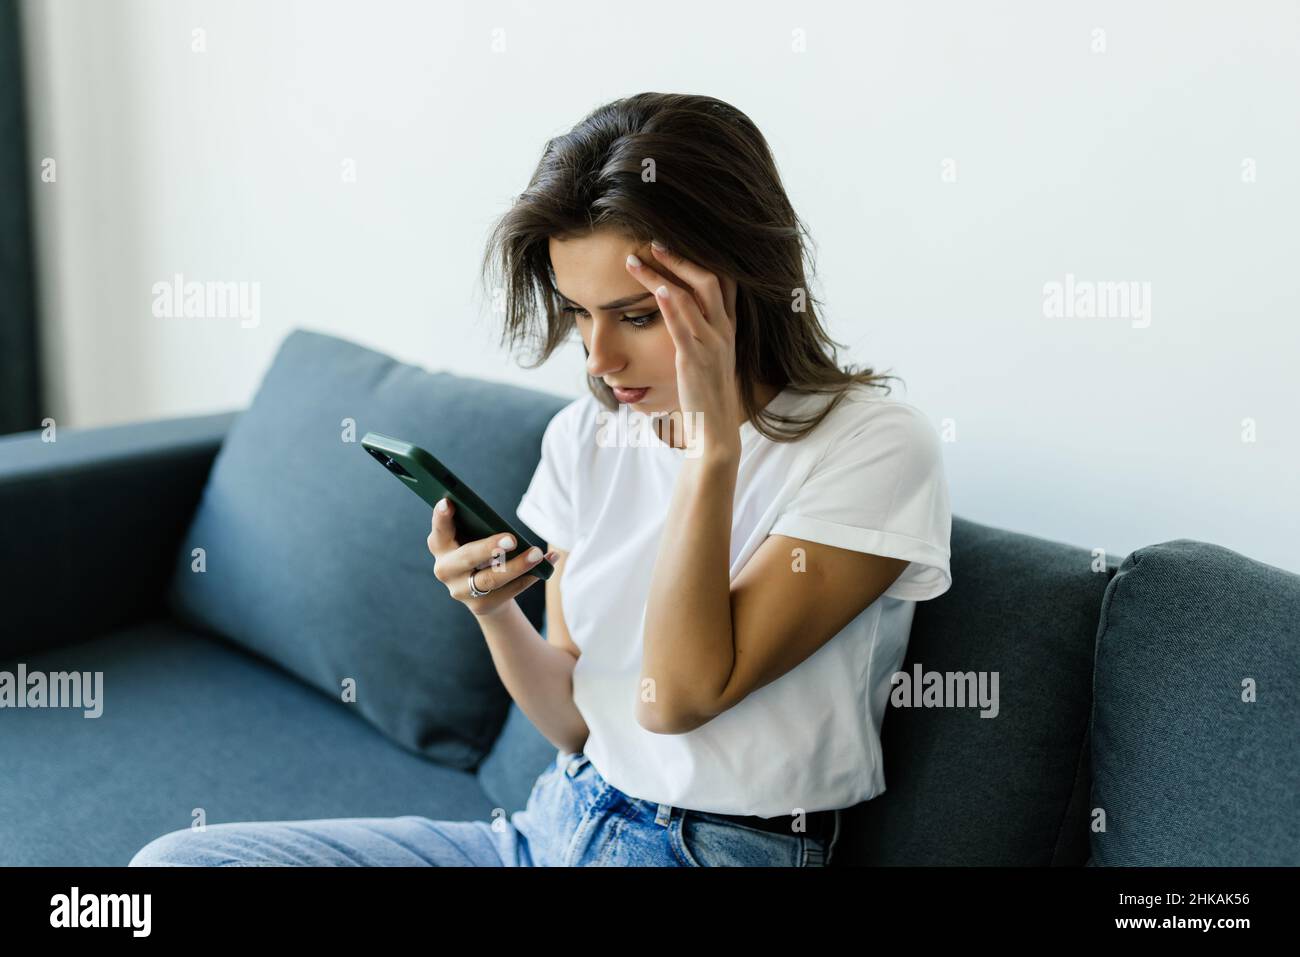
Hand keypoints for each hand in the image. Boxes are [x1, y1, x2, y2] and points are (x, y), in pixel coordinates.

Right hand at [427, 497, 556, 618]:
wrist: (483, 593)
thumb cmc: (479, 553)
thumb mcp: (473, 539)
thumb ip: (477, 529)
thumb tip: (508, 530)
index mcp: (440, 547)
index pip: (439, 530)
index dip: (441, 517)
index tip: (448, 502)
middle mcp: (445, 570)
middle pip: (467, 557)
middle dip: (490, 548)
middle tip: (512, 539)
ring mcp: (460, 591)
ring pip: (491, 579)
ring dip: (518, 566)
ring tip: (538, 554)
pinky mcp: (480, 605)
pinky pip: (508, 591)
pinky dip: (529, 577)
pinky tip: (546, 564)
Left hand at [625, 240, 742, 459]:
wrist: (715, 427)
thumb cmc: (706, 392)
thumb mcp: (709, 356)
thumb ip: (700, 331)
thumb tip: (678, 311)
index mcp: (729, 327)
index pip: (725, 281)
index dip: (703, 257)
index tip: (677, 242)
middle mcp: (724, 331)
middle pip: (708, 279)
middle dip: (680, 257)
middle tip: (653, 242)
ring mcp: (712, 344)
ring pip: (691, 297)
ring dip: (661, 275)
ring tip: (635, 261)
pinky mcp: (694, 360)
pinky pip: (684, 326)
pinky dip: (670, 305)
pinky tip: (656, 289)